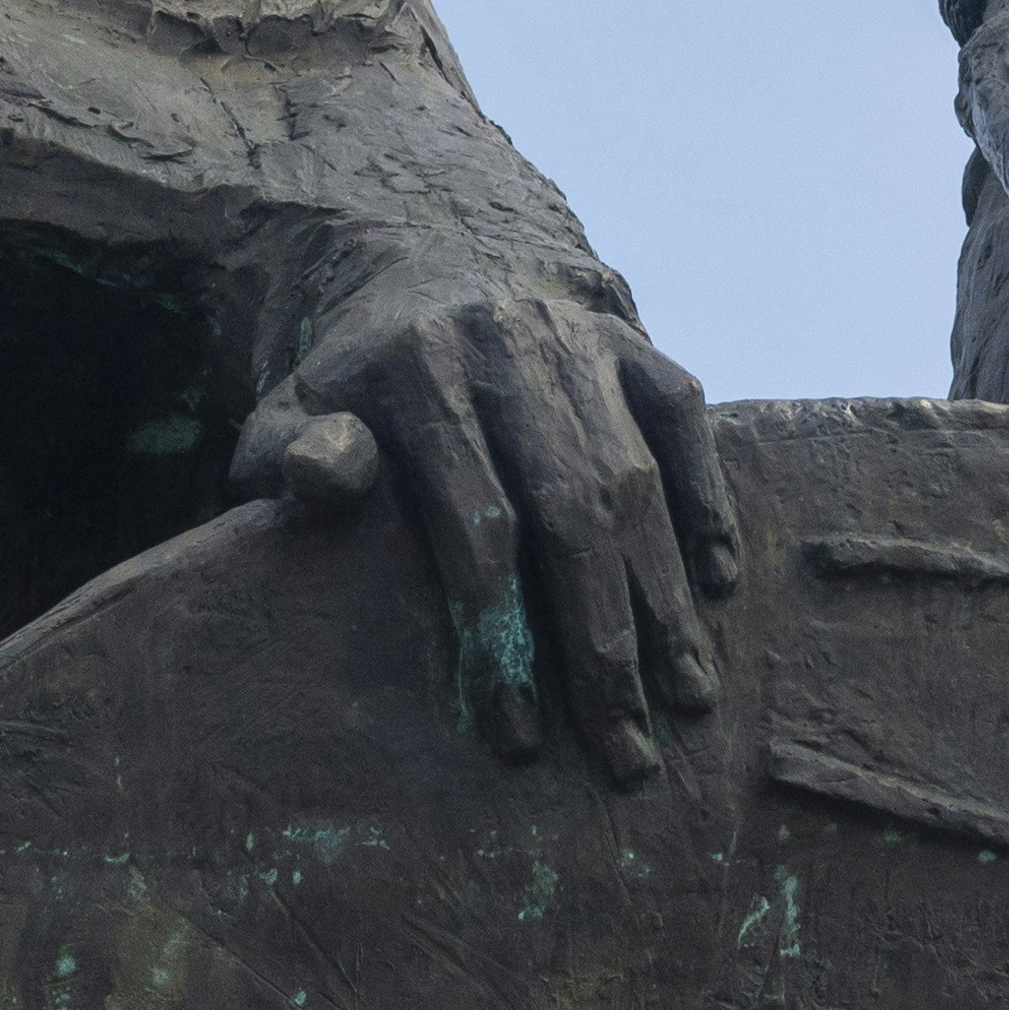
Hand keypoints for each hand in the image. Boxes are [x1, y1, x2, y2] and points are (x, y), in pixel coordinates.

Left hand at [237, 274, 741, 782]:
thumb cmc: (356, 380)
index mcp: (415, 372)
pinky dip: (706, 497)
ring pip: (634, 474)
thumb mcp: (292, 410)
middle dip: (602, 639)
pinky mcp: (631, 337)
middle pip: (570, 508)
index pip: (476, 521)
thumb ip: (292, 453)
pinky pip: (683, 415)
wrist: (426, 261)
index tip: (519, 734)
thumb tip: (327, 480)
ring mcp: (578, 337)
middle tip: (626, 748)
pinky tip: (716, 583)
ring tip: (688, 695)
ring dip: (663, 593)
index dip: (501, 631)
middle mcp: (507, 345)